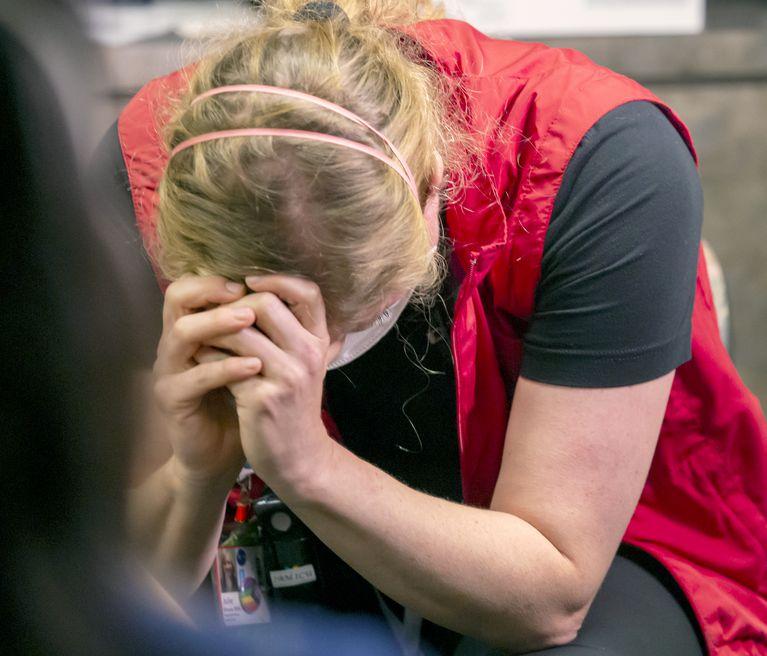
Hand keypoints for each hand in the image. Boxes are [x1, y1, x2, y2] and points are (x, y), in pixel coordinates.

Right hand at [152, 274, 262, 486]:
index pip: (194, 286)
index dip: (220, 278)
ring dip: (219, 323)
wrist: (221, 452)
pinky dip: (226, 368)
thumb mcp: (256, 359)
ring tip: (251, 319)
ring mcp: (171, 370)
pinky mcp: (173, 399)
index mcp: (194, 328)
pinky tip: (254, 366)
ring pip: (182, 332)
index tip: (256, 279)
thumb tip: (307, 300)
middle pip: (177, 297)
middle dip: (212, 290)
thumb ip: (268, 330)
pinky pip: (195, 377)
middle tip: (246, 291)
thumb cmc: (240, 401)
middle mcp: (176, 343)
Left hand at [195, 274, 334, 492]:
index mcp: (319, 342)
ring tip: (200, 332)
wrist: (299, 458)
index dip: (279, 279)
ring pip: (238, 331)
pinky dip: (207, 356)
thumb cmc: (295, 407)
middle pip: (265, 304)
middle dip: (232, 304)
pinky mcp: (262, 398)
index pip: (309, 292)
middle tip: (213, 312)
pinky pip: (224, 363)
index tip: (251, 280)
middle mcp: (307, 354)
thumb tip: (259, 294)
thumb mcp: (305, 365)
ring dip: (212, 328)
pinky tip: (199, 359)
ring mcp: (287, 376)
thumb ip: (292, 333)